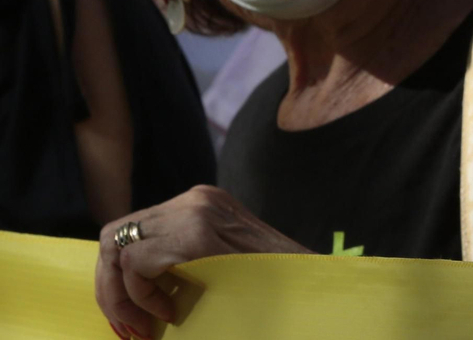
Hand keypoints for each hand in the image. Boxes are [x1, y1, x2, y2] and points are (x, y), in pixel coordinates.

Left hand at [97, 185, 307, 338]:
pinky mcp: (197, 234)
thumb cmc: (269, 284)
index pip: (133, 229)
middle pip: (114, 235)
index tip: (130, 316)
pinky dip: (141, 296)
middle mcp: (194, 200)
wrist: (310, 285)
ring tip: (145, 326)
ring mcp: (195, 212)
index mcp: (202, 204)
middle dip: (109, 287)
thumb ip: (183, 257)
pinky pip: (136, 263)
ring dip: (120, 296)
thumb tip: (130, 279)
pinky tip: (170, 313)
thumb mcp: (219, 260)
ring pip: (116, 247)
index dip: (117, 277)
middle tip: (128, 326)